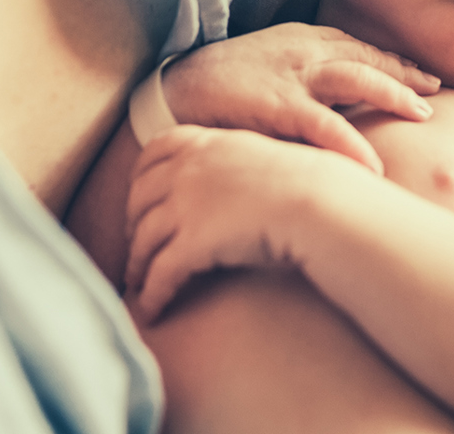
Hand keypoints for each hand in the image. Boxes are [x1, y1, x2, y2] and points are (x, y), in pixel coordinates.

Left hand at [125, 125, 357, 321]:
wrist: (320, 201)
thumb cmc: (310, 184)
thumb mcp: (263, 157)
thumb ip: (237, 163)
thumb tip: (237, 182)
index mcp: (207, 143)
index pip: (155, 150)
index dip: (140, 176)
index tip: (138, 196)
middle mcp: (188, 170)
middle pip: (140, 197)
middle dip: (133, 224)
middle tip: (137, 245)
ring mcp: (186, 205)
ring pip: (144, 239)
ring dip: (137, 264)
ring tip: (137, 283)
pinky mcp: (192, 243)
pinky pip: (160, 274)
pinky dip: (151, 296)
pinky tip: (152, 312)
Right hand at [160, 23, 439, 173]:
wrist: (167, 90)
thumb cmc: (216, 84)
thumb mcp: (264, 65)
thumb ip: (299, 74)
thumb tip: (331, 99)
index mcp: (299, 40)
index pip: (356, 46)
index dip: (391, 60)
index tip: (421, 76)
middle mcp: (301, 51)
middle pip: (365, 57)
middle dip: (403, 72)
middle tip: (435, 91)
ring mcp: (290, 76)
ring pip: (356, 78)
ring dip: (393, 93)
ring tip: (423, 115)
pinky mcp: (275, 105)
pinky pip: (324, 124)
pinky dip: (352, 142)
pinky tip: (374, 163)